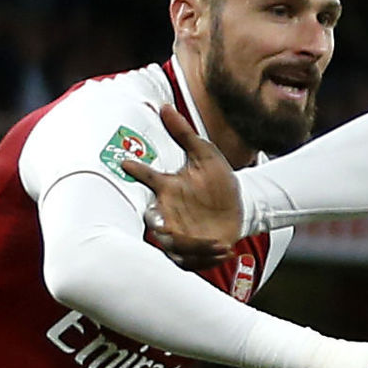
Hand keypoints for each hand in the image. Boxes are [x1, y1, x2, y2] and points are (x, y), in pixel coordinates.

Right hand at [121, 101, 246, 263]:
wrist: (241, 206)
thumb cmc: (219, 180)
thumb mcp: (206, 154)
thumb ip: (185, 133)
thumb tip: (165, 106)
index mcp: (168, 188)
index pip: (146, 178)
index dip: (136, 171)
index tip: (126, 163)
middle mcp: (169, 212)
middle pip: (151, 221)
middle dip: (155, 225)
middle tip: (163, 225)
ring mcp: (180, 232)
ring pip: (172, 245)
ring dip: (193, 247)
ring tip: (220, 243)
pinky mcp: (194, 249)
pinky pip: (190, 260)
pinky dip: (206, 258)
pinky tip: (226, 251)